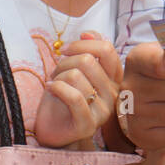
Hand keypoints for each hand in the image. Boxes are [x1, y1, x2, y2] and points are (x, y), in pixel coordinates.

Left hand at [34, 32, 122, 149]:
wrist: (54, 131)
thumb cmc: (64, 98)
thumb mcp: (76, 69)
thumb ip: (87, 51)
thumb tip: (88, 34)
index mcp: (114, 78)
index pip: (107, 50)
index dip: (83, 44)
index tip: (65, 49)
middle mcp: (113, 94)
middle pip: (88, 61)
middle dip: (65, 62)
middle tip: (56, 71)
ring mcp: (103, 111)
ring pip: (77, 76)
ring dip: (58, 77)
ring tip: (54, 84)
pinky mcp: (88, 124)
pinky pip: (74, 97)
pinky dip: (56, 88)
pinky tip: (50, 89)